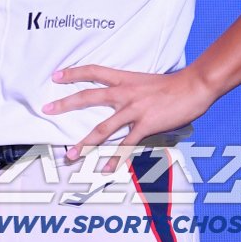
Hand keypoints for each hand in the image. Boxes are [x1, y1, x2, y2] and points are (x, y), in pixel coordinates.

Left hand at [43, 65, 215, 171]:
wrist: (194, 87)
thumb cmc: (173, 84)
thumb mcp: (146, 81)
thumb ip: (132, 89)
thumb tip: (122, 99)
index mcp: (124, 79)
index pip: (93, 72)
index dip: (73, 73)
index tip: (55, 76)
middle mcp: (124, 93)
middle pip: (88, 97)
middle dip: (65, 104)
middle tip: (46, 109)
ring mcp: (133, 110)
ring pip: (103, 128)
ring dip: (85, 143)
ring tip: (71, 154)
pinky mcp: (145, 126)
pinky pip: (126, 145)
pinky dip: (116, 159)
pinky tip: (106, 170)